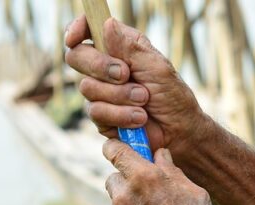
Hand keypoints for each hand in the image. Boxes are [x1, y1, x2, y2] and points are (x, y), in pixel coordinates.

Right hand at [65, 15, 211, 158]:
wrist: (180, 131)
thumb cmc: (172, 96)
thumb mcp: (157, 67)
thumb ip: (130, 47)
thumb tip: (106, 24)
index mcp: (119, 47)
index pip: (87, 30)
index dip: (76, 30)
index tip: (74, 39)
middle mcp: (106, 67)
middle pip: (77, 57)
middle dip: (100, 66)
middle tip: (126, 74)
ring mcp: (101, 92)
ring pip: (88, 88)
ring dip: (119, 95)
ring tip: (144, 100)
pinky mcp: (102, 117)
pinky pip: (96, 112)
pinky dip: (120, 115)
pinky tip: (139, 118)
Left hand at [103, 141, 219, 204]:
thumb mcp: (194, 193)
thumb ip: (172, 171)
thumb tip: (160, 156)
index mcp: (144, 177)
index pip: (115, 150)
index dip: (116, 147)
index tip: (121, 149)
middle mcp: (124, 195)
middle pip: (113, 178)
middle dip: (126, 181)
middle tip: (146, 190)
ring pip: (117, 204)